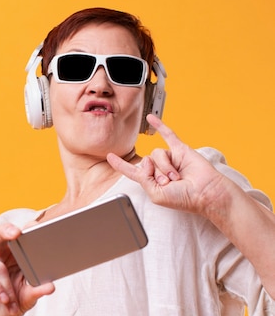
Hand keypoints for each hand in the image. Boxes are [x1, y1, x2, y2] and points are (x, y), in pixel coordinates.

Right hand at [0, 223, 54, 315]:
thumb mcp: (23, 302)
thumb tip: (51, 286)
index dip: (26, 230)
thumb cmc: (2, 307)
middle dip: (8, 231)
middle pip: (0, 234)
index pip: (19, 238)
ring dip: (6, 286)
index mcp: (12, 256)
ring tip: (10, 302)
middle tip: (17, 233)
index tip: (35, 226)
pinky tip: (3, 299)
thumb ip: (34, 292)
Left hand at [106, 114, 226, 215]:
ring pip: (156, 153)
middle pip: (145, 161)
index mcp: (150, 181)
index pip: (131, 170)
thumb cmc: (183, 198)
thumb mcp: (156, 194)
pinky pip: (167, 134)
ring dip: (166, 166)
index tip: (109, 156)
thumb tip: (145, 160)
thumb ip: (143, 178)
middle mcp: (158, 168)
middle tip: (169, 183)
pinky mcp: (180, 149)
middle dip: (156, 173)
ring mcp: (169, 158)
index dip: (120, 164)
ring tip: (177, 177)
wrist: (206, 193)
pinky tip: (150, 117)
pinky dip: (159, 125)